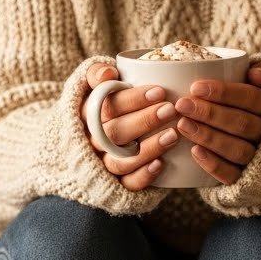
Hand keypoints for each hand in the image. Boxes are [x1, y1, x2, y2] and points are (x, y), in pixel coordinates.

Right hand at [80, 61, 180, 190]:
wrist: (101, 138)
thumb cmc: (106, 106)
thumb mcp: (96, 86)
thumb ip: (97, 74)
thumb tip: (108, 74)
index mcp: (87, 115)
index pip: (107, 107)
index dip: (132, 100)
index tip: (159, 91)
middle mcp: (93, 142)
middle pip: (114, 134)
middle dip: (144, 121)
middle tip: (170, 110)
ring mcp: (103, 165)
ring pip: (121, 161)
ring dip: (148, 149)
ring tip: (173, 135)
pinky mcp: (116, 185)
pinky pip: (127, 184)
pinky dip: (143, 176)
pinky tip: (161, 164)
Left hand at [173, 63, 260, 185]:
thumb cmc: (257, 109)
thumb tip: (256, 74)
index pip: (252, 98)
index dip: (224, 93)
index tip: (195, 87)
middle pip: (242, 124)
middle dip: (210, 114)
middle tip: (182, 105)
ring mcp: (260, 159)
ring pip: (238, 150)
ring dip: (209, 137)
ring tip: (182, 125)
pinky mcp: (248, 181)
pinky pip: (233, 175)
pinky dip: (214, 165)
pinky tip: (195, 152)